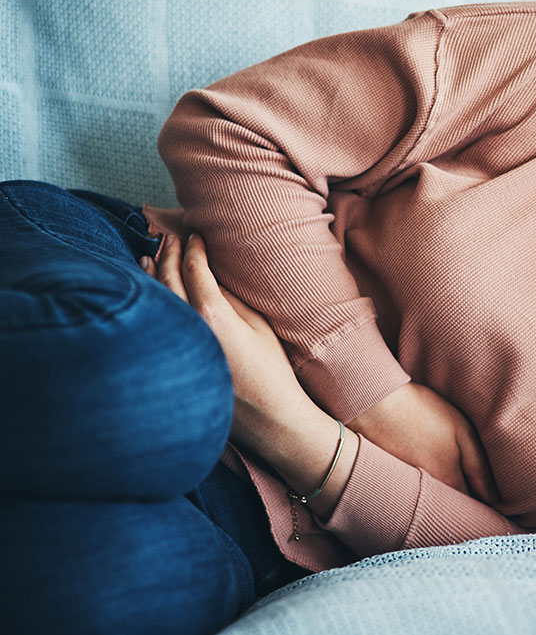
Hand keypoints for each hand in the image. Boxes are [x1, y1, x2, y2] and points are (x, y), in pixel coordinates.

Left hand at [140, 233, 314, 454]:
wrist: (267, 416)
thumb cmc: (270, 369)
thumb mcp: (258, 325)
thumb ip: (231, 297)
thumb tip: (210, 275)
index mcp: (212, 313)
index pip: (194, 269)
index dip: (193, 248)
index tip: (194, 235)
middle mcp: (187, 327)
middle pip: (167, 279)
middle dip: (167, 254)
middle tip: (169, 236)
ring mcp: (175, 346)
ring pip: (154, 301)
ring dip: (150, 274)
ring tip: (149, 254)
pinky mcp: (170, 362)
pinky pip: (154, 322)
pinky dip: (150, 302)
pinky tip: (148, 294)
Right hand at [347, 382, 499, 503]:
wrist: (373, 402)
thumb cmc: (421, 411)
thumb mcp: (461, 430)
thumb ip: (480, 466)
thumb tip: (495, 498)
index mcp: (448, 481)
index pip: (472, 508)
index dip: (484, 507)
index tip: (495, 506)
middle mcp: (424, 493)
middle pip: (450, 510)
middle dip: (464, 509)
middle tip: (477, 498)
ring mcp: (403, 489)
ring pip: (430, 504)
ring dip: (442, 502)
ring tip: (453, 489)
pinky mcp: (388, 481)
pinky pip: (411, 495)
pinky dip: (420, 492)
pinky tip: (423, 475)